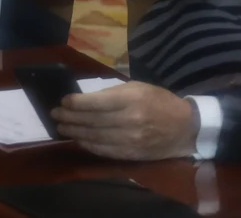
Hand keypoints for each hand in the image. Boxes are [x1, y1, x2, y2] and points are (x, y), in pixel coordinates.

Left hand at [50, 82, 198, 160]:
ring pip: (94, 137)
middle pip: (91, 121)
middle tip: (55, 114)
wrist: (185, 127)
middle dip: (70, 117)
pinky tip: (79, 139)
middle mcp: (129, 120)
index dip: (76, 103)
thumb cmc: (160, 101)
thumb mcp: (139, 87)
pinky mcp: (130, 154)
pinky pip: (103, 150)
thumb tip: (86, 99)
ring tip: (62, 127)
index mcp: (132, 99)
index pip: (96, 103)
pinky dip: (88, 145)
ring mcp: (130, 140)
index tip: (63, 101)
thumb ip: (113, 93)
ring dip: (75, 132)